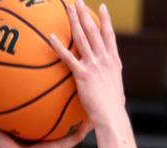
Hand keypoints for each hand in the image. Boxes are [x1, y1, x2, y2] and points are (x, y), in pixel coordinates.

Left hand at [49, 0, 125, 128]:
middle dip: (86, 14)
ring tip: (68, 8)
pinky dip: (59, 46)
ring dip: (74, 20)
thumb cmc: (112, 110)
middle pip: (94, 30)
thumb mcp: (115, 92)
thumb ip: (109, 84)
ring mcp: (94, 65)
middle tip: (79, 1)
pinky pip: (68, 57)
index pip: (109, 36)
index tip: (102, 7)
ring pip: (82, 37)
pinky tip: (51, 37)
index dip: (106, 20)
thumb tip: (106, 89)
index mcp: (113, 62)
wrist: (111, 116)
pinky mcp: (83, 74)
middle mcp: (105, 59)